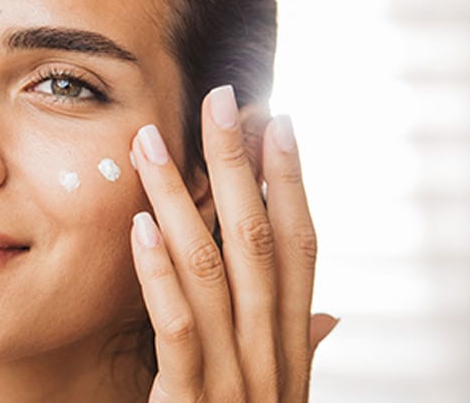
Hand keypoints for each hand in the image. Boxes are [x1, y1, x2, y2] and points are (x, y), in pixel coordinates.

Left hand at [128, 85, 337, 401]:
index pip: (301, 248)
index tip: (279, 119)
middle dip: (241, 167)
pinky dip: (159, 276)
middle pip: (261, 244)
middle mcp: (272, 360)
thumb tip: (330, 316)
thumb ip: (292, 352)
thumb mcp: (266, 396)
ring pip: (214, 274)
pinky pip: (178, 332)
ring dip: (182, 201)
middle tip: (222, 98)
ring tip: (151, 144)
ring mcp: (235, 384)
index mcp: (290, 349)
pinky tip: (139, 227)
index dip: (293, 182)